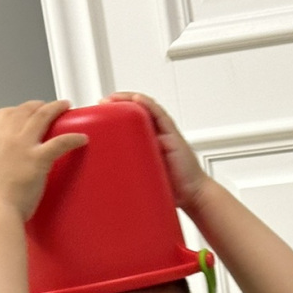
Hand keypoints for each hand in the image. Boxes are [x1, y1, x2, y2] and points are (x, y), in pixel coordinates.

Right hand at [0, 99, 87, 220]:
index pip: (5, 114)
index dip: (18, 109)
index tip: (27, 110)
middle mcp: (8, 137)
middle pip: (26, 111)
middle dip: (40, 105)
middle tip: (52, 106)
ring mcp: (23, 146)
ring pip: (42, 117)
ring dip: (56, 108)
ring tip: (66, 106)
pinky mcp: (38, 160)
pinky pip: (60, 143)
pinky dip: (73, 138)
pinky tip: (83, 138)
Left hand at [102, 92, 209, 210]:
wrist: (194, 195)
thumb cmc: (173, 189)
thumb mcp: (146, 178)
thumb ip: (131, 174)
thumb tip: (107, 181)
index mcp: (150, 143)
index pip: (132, 122)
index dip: (116, 115)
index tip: (98, 114)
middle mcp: (158, 135)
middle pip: (137, 112)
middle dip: (119, 103)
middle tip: (101, 103)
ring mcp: (166, 133)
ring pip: (147, 108)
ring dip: (130, 100)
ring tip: (114, 98)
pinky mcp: (173, 135)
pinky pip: (160, 115)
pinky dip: (148, 105)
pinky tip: (136, 99)